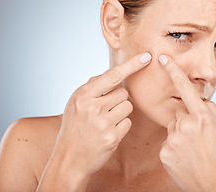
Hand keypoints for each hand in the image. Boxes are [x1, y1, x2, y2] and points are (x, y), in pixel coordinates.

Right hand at [52, 52, 151, 179]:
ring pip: (128, 107)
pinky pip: (128, 123)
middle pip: (123, 93)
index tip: (146, 57)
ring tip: (105, 121)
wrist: (69, 158)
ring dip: (121, 113)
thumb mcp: (76, 103)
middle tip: (104, 111)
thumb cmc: (74, 127)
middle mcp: (93, 107)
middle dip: (118, 99)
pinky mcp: (112, 138)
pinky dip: (121, 126)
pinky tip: (108, 132)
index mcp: (83, 95)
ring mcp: (103, 123)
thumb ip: (93, 87)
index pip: (112, 75)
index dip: (131, 65)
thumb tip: (114, 74)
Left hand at [158, 55, 215, 191]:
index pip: (185, 89)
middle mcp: (185, 126)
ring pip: (173, 126)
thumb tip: (199, 100)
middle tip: (198, 136)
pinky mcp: (164, 152)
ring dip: (180, 133)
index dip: (173, 72)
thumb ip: (212, 110)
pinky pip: (167, 141)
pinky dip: (174, 146)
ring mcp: (173, 139)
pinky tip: (185, 156)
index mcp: (202, 118)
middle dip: (186, 119)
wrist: (214, 187)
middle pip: (179, 112)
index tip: (163, 59)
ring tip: (193, 148)